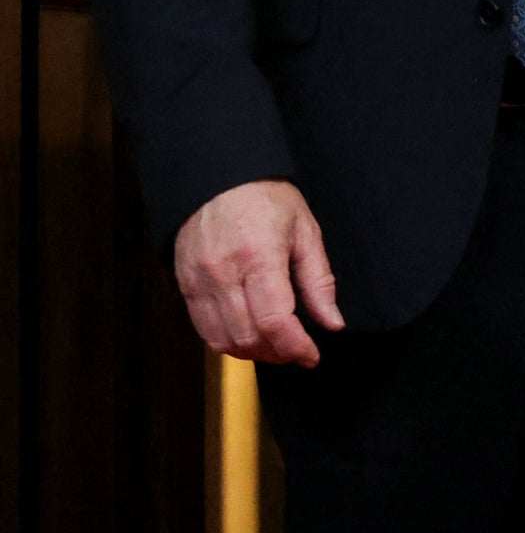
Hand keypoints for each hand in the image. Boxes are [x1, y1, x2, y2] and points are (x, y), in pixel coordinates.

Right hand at [174, 179, 343, 366]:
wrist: (217, 176)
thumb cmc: (266, 199)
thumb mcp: (305, 232)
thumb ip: (319, 282)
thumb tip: (332, 324)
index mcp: (259, 256)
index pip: (275, 321)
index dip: (296, 348)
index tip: (311, 356)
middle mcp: (224, 273)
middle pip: (249, 337)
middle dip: (278, 353)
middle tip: (297, 350)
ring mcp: (199, 281)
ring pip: (223, 340)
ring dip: (253, 353)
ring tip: (275, 346)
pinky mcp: (185, 285)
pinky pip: (203, 330)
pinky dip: (228, 342)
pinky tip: (248, 335)